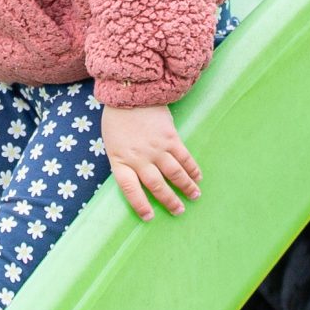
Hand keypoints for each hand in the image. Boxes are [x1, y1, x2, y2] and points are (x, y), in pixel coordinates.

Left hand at [100, 104, 200, 220]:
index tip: (149, 217)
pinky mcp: (170, 137)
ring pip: (174, 173)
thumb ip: (124, 161)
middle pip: (156, 185)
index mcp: (119, 160)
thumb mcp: (112, 144)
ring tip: (194, 196)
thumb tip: (140, 179)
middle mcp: (138, 157)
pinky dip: (192, 169)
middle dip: (169, 201)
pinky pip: (184, 157)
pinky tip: (198, 177)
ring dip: (186, 187)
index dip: (139, 204)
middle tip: (179, 211)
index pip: (129, 189)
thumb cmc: (117, 119)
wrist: (129, 92)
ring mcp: (156, 148)